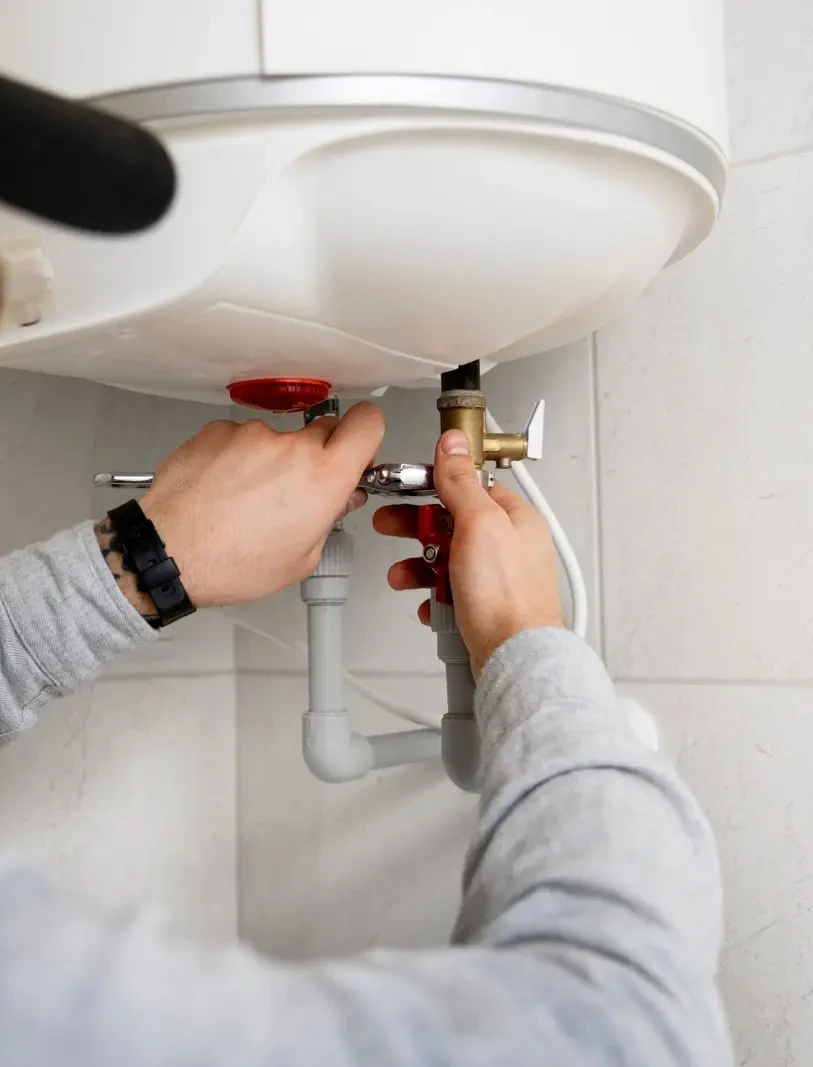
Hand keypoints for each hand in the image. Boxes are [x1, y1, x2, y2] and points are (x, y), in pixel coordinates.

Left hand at [135, 403, 383, 606]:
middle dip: (318, 454)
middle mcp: (291, 448)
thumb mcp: (301, 558)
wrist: (168, 553)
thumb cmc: (231, 564)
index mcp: (323, 480)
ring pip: (278, 438)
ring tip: (246, 498)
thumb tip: (339, 497)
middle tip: (298, 487)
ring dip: (271, 460)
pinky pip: (241, 438)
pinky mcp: (218, 430)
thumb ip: (328, 519)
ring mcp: (252, 434)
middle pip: (323, 430)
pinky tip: (223, 489)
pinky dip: (237, 457)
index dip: (366, 433)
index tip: (358, 447)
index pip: (367, 423)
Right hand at [374, 429, 562, 674]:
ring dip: (420, 567)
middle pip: (453, 524)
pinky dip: (434, 597)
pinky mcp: (487, 608)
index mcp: (515, 518)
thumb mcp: (479, 525)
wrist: (515, 659)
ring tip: (403, 576)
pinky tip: (430, 603)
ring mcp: (499, 579)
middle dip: (418, 530)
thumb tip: (453, 444)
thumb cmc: (507, 598)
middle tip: (392, 527)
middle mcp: (510, 546)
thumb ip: (461, 482)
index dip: (434, 486)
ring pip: (448, 561)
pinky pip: (451, 593)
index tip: (406, 489)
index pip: (469, 487)